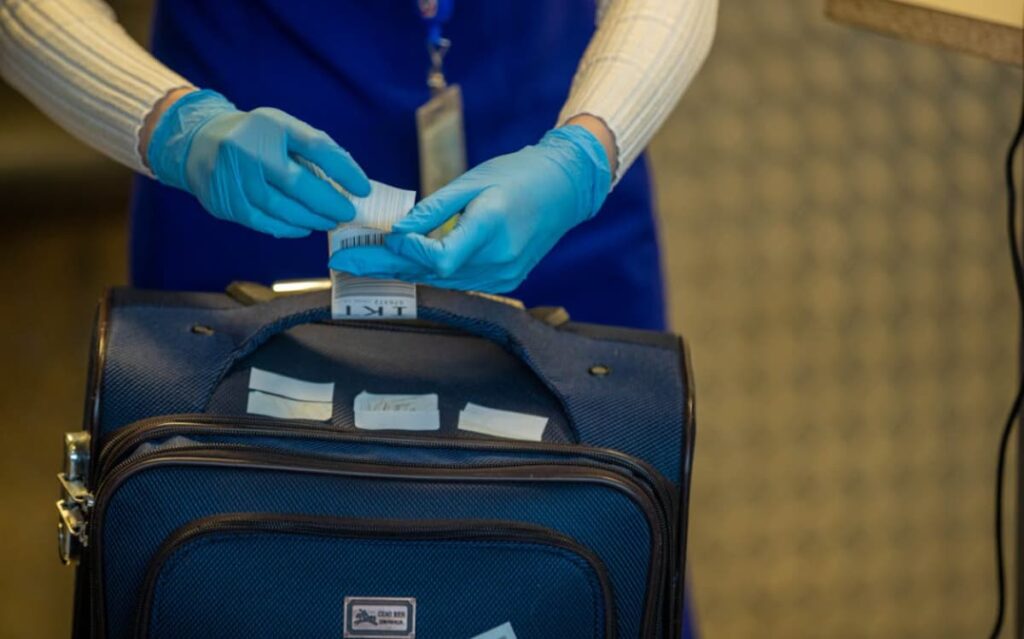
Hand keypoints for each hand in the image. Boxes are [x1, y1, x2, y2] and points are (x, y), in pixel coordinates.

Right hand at [146, 89, 369, 236]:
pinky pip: (261, 221)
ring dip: (310, 219)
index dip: (343, 169)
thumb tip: (350, 182)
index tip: (363, 188)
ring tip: (328, 221)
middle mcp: (249, 149)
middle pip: (296, 182)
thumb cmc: (256, 138)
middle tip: (346, 213)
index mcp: (271, 125)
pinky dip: (287, 228)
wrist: (198, 142)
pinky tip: (303, 227)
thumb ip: (314, 151)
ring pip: (279, 207)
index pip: (315, 146)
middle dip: (327, 203)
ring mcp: (232, 177)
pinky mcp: (224, 201)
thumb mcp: (284, 130)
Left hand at [328, 124, 611, 292]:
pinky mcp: (504, 280)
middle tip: (343, 262)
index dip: (407, 252)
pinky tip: (402, 263)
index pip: (439, 259)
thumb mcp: (472, 182)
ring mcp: (503, 276)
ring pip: (441, 281)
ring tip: (364, 262)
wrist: (564, 189)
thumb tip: (397, 232)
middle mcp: (498, 261)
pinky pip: (457, 280)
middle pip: (431, 274)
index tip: (383, 238)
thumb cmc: (517, 175)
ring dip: (403, 271)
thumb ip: (434, 210)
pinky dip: (429, 271)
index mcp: (491, 229)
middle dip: (385, 266)